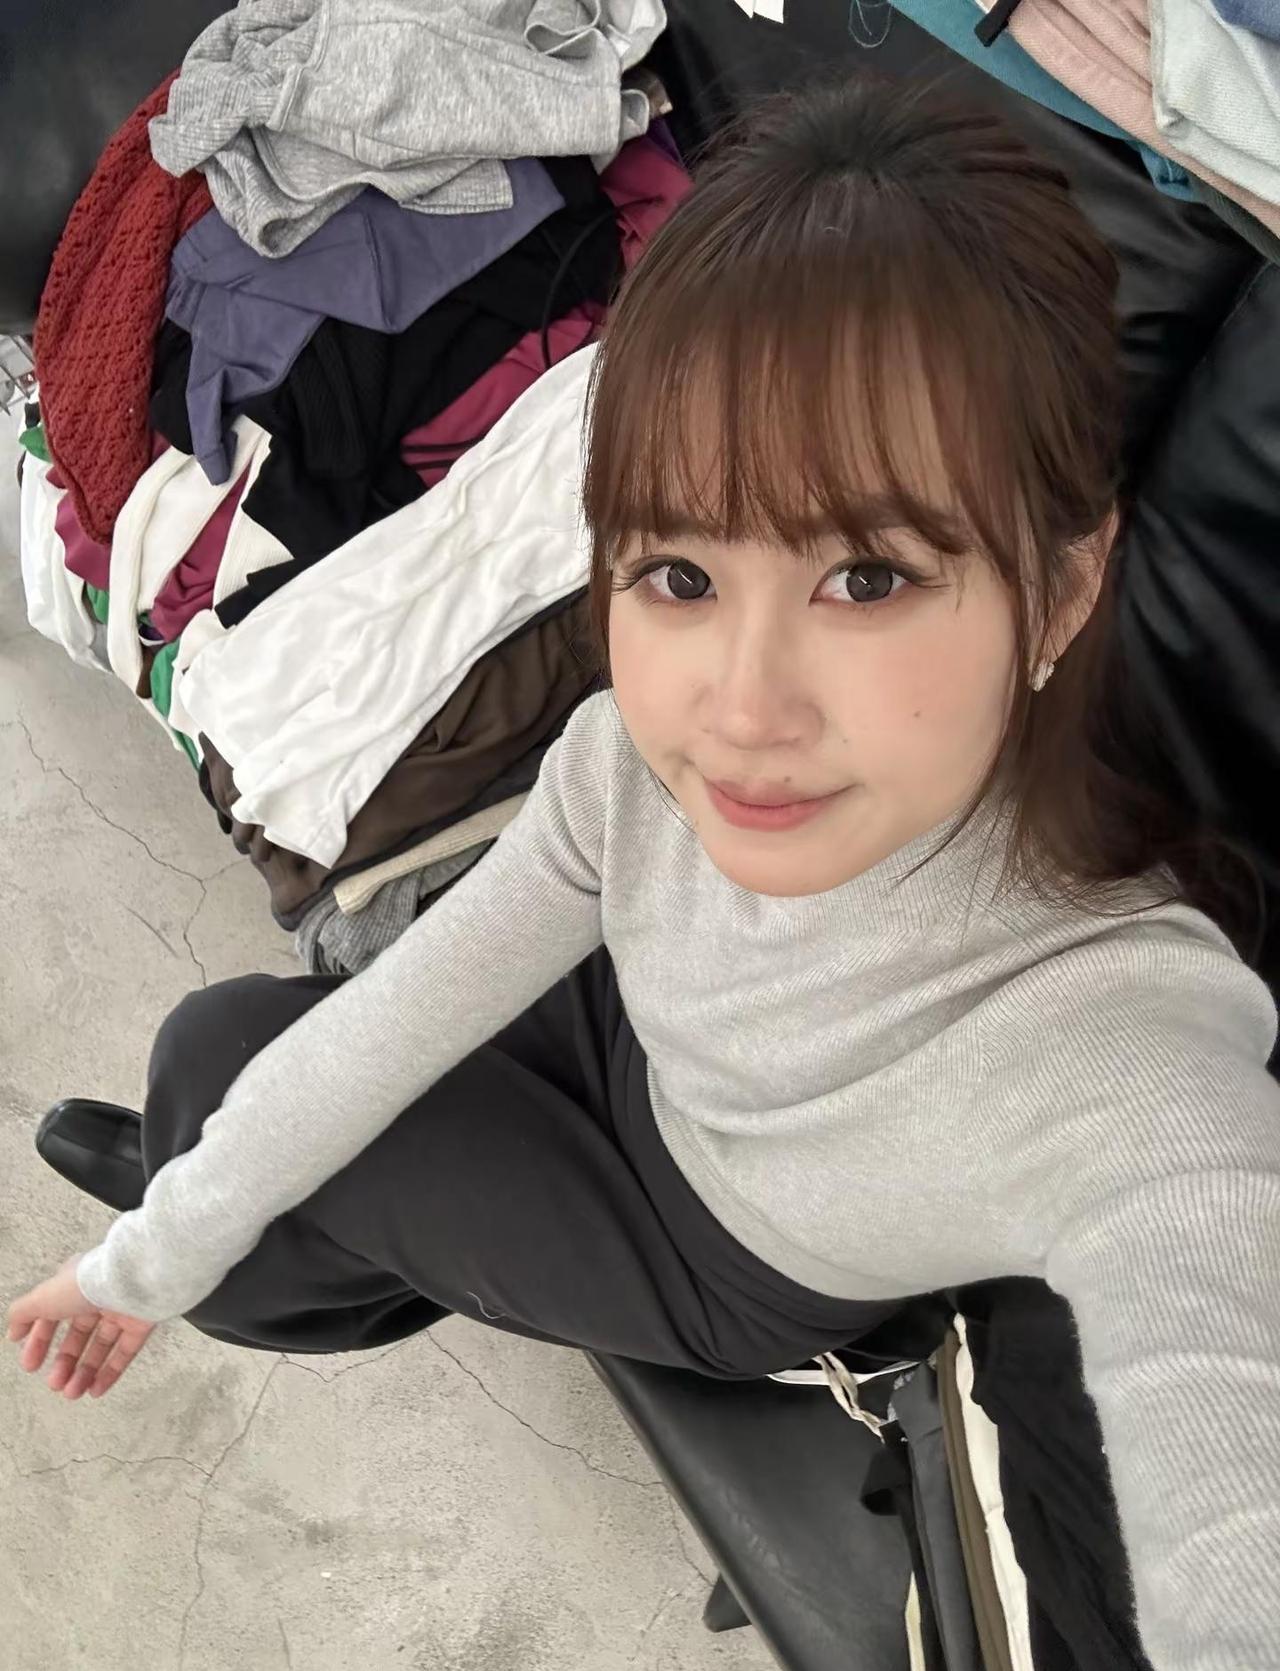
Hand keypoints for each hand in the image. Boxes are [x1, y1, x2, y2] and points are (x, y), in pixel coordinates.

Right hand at [6, 1254, 155, 1398]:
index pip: (52, 1316)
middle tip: (54, 1385)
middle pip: (78, 1335)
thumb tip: (13, 1331)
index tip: (30, 1366)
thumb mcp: (42, 1297)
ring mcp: (122, 1310)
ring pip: (101, 1346)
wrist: (132, 1279)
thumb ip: (23, 1314)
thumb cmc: (85, 1285)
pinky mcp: (142, 1323)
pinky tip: (95, 1390)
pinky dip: (110, 1373)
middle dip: (64, 1363)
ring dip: (84, 1372)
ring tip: (71, 1393)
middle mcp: (98, 1296)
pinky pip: (125, 1352)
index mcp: (73, 1285)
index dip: (40, 1341)